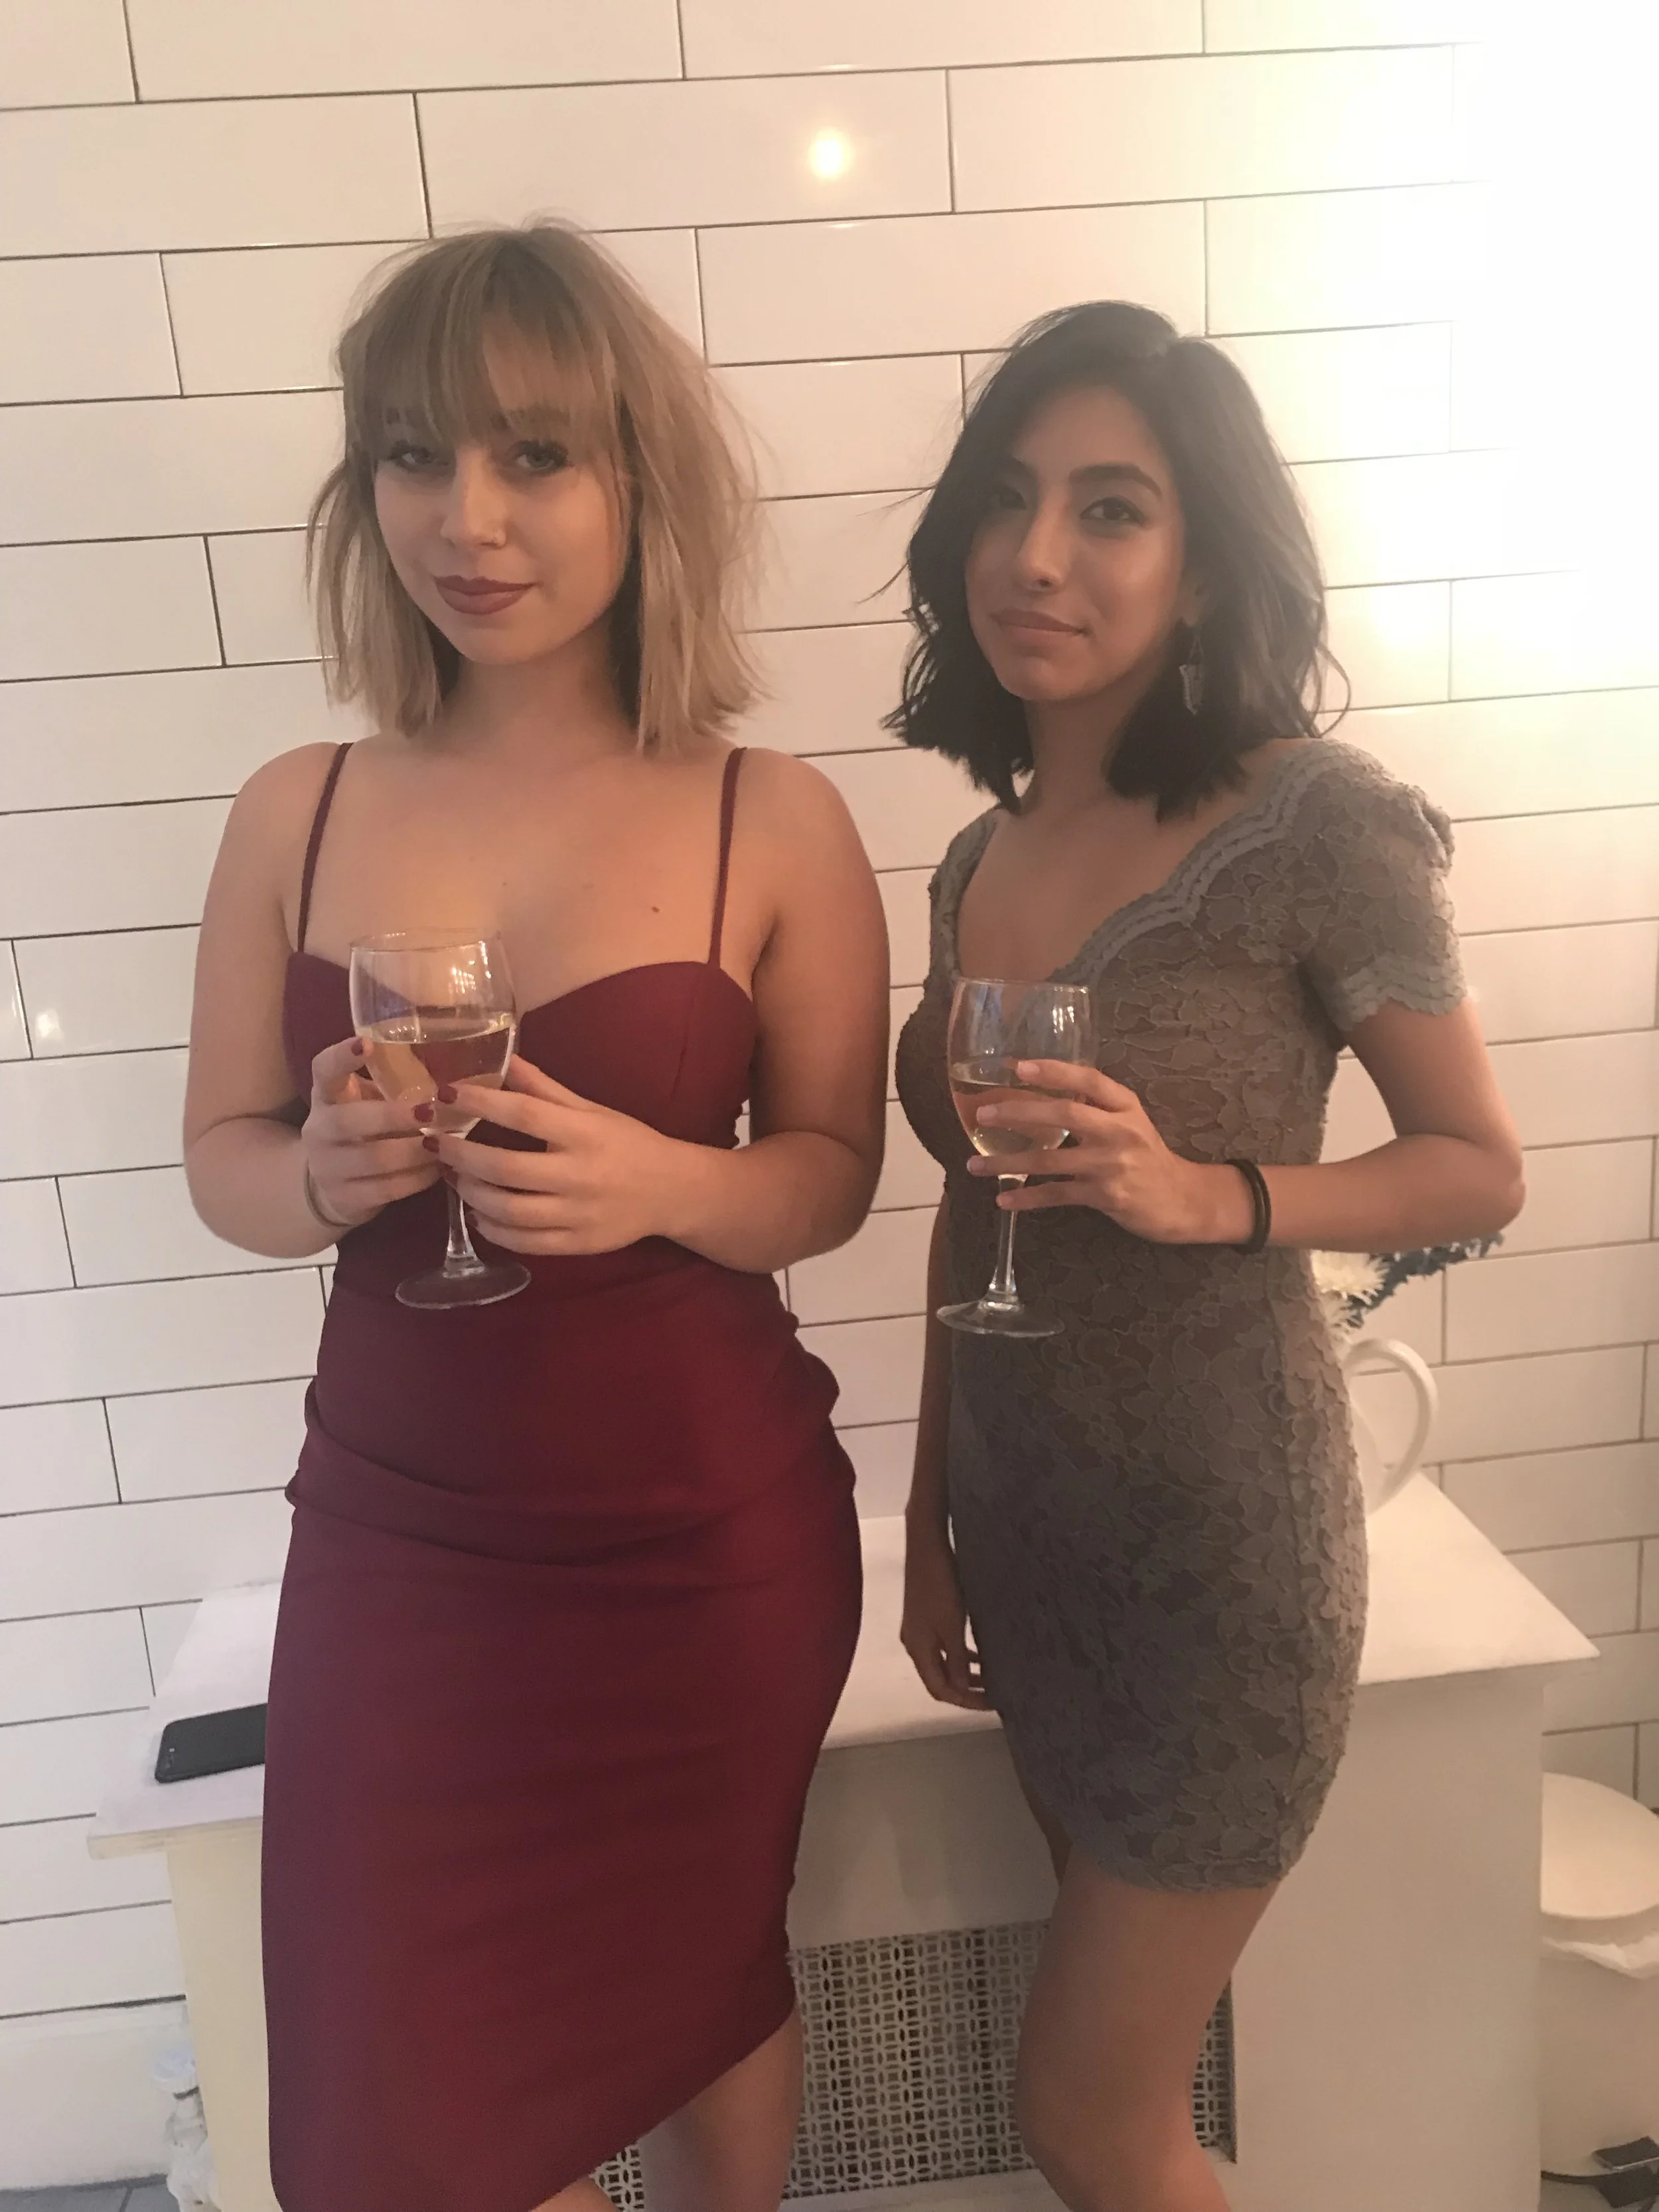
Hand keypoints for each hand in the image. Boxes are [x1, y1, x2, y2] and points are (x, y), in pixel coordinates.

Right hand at [302, 1036, 439, 1227]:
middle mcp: (319, 1129)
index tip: (366, 1043)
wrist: (330, 1184)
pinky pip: (385, 1190)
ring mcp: (327, 1167)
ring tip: (443, 1144)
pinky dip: (416, 1179)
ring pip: (372, 1160)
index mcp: (326, 1095)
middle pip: (347, 1121)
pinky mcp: (345, 1199)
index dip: (342, 1056)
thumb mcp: (367, 1101)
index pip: (324, 1070)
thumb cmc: (363, 1129)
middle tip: (429, 1111)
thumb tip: (456, 1060)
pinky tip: (438, 1169)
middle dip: (391, 1116)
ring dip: (413, 1152)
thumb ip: (392, 1084)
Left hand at [435, 1055, 683, 1256]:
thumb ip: (544, 1089)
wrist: (672, 1192)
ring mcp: (577, 1214)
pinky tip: (478, 1213)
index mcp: (584, 1133)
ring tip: (454, 1177)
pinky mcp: (577, 1244)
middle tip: (435, 1143)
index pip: (523, 1115)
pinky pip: (523, 1242)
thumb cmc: (628, 1143)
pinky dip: (491, 1229)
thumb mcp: (592, 1110)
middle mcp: (580, 1175)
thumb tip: (502, 1058)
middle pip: (505, 1167)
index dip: (479, 1102)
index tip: (445, 1094)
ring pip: (508, 1210)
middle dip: (460, 1155)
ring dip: (470, 1193)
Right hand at [901, 1524, 989, 1710]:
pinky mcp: (925, 1617)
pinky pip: (944, 1647)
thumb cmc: (940, 1587)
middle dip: (965, 1691)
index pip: (939, 1690)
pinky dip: (961, 1655)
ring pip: (943, 1663)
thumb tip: (962, 1689)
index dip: (965, 1701)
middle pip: (939, 1680)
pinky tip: (979, 1653)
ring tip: (991, 1678)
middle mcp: (915, 1644)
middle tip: (994, 1695)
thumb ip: (958, 1660)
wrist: (926, 1547)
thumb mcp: (953, 1626)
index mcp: (918, 1650)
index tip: (991, 1704)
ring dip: (964, 1673)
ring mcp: (918, 1630)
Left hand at [964, 1059, 1228, 1244]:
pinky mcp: (1106, 1196)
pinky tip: (1004, 1200)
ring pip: (1051, 1160)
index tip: (1019, 1066)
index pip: (1089, 1079)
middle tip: (984, 1114)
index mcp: (1125, 1106)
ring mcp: (1112, 1165)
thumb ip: (1096, 1104)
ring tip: (975, 1165)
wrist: (1181, 1199)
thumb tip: (1048, 1082)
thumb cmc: (1146, 1155)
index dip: (1053, 1071)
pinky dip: (1027, 1198)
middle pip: (1065, 1113)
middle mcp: (1120, 1131)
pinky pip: (1058, 1195)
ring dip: (1008, 1162)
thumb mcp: (1130, 1120)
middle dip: (1020, 1112)